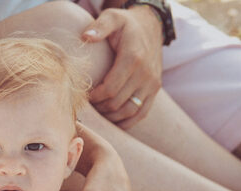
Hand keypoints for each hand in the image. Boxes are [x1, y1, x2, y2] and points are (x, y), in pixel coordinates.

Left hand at [82, 6, 163, 128]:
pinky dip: (126, 122)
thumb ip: (100, 26)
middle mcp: (146, 74)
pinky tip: (112, 120)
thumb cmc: (126, 25)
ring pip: (129, 112)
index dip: (94, 97)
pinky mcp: (155, 91)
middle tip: (88, 104)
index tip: (85, 95)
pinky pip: (141, 114)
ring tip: (98, 110)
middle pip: (117, 103)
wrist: (150, 27)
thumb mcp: (113, 18)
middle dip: (99, 107)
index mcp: (133, 58)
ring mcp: (152, 84)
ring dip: (110, 116)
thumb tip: (86, 36)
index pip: (111, 89)